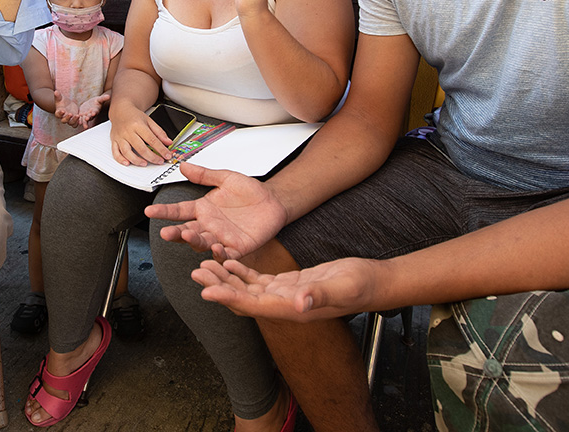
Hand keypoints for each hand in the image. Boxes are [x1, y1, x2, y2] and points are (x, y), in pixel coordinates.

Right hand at [54, 91, 82, 127]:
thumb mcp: (60, 97)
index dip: (60, 113)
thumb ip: (58, 95)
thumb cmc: (62, 101)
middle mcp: (63, 117)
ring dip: (74, 121)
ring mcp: (69, 119)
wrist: (67, 104)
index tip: (63, 110)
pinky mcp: (74, 120)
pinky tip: (81, 118)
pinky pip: (76, 124)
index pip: (58, 114)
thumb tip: (55, 91)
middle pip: (64, 121)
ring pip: (70, 123)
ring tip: (77, 115)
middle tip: (70, 114)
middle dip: (67, 118)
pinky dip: (78, 122)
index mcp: (58, 112)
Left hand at [76, 92, 109, 128]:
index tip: (93, 113)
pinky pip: (80, 118)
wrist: (92, 104)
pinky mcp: (82, 115)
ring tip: (81, 123)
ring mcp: (87, 115)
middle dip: (88, 118)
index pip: (95, 111)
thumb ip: (103, 98)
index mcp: (96, 110)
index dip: (94, 112)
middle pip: (90, 117)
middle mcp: (91, 114)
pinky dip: (78, 120)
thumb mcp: (100, 99)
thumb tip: (109, 96)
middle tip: (86, 119)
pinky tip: (76, 121)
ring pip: (85, 119)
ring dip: (83, 122)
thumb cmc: (97, 101)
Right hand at [109, 104, 172, 164]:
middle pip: (140, 147)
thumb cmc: (134, 116)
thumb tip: (168, 142)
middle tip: (159, 161)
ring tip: (145, 164)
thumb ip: (159, 132)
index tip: (167, 155)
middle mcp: (128, 132)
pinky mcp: (114, 141)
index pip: (152, 140)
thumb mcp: (149, 121)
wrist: (120, 111)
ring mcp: (120, 137)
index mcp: (138, 125)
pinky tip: (127, 163)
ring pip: (127, 151)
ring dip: (136, 160)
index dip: (161, 149)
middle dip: (151, 157)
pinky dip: (120, 159)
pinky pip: (115, 152)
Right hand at [144, 163, 286, 259]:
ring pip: (202, 243)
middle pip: (186, 231)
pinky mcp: (237, 248)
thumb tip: (183, 165)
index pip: (179, 211)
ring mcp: (221, 238)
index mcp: (203, 209)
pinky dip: (219, 254)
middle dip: (175, 233)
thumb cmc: (250, 191)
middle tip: (166, 232)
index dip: (165, 212)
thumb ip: (204, 175)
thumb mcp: (226, 178)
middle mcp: (208, 225)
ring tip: (187, 235)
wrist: (274, 201)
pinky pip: (225, 254)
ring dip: (194, 241)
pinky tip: (215, 249)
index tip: (150, 211)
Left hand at [192, 257, 380, 321]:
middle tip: (196, 271)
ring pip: (246, 288)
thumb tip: (299, 303)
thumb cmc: (360, 286)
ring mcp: (284, 295)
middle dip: (218, 285)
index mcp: (290, 308)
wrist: (372, 284)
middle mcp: (282, 305)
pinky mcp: (288, 284)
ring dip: (225, 277)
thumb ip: (319, 295)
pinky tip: (229, 260)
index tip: (206, 290)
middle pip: (241, 298)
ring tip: (204, 263)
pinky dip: (241, 270)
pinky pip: (258, 280)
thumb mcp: (342, 288)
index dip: (227, 297)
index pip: (252, 304)